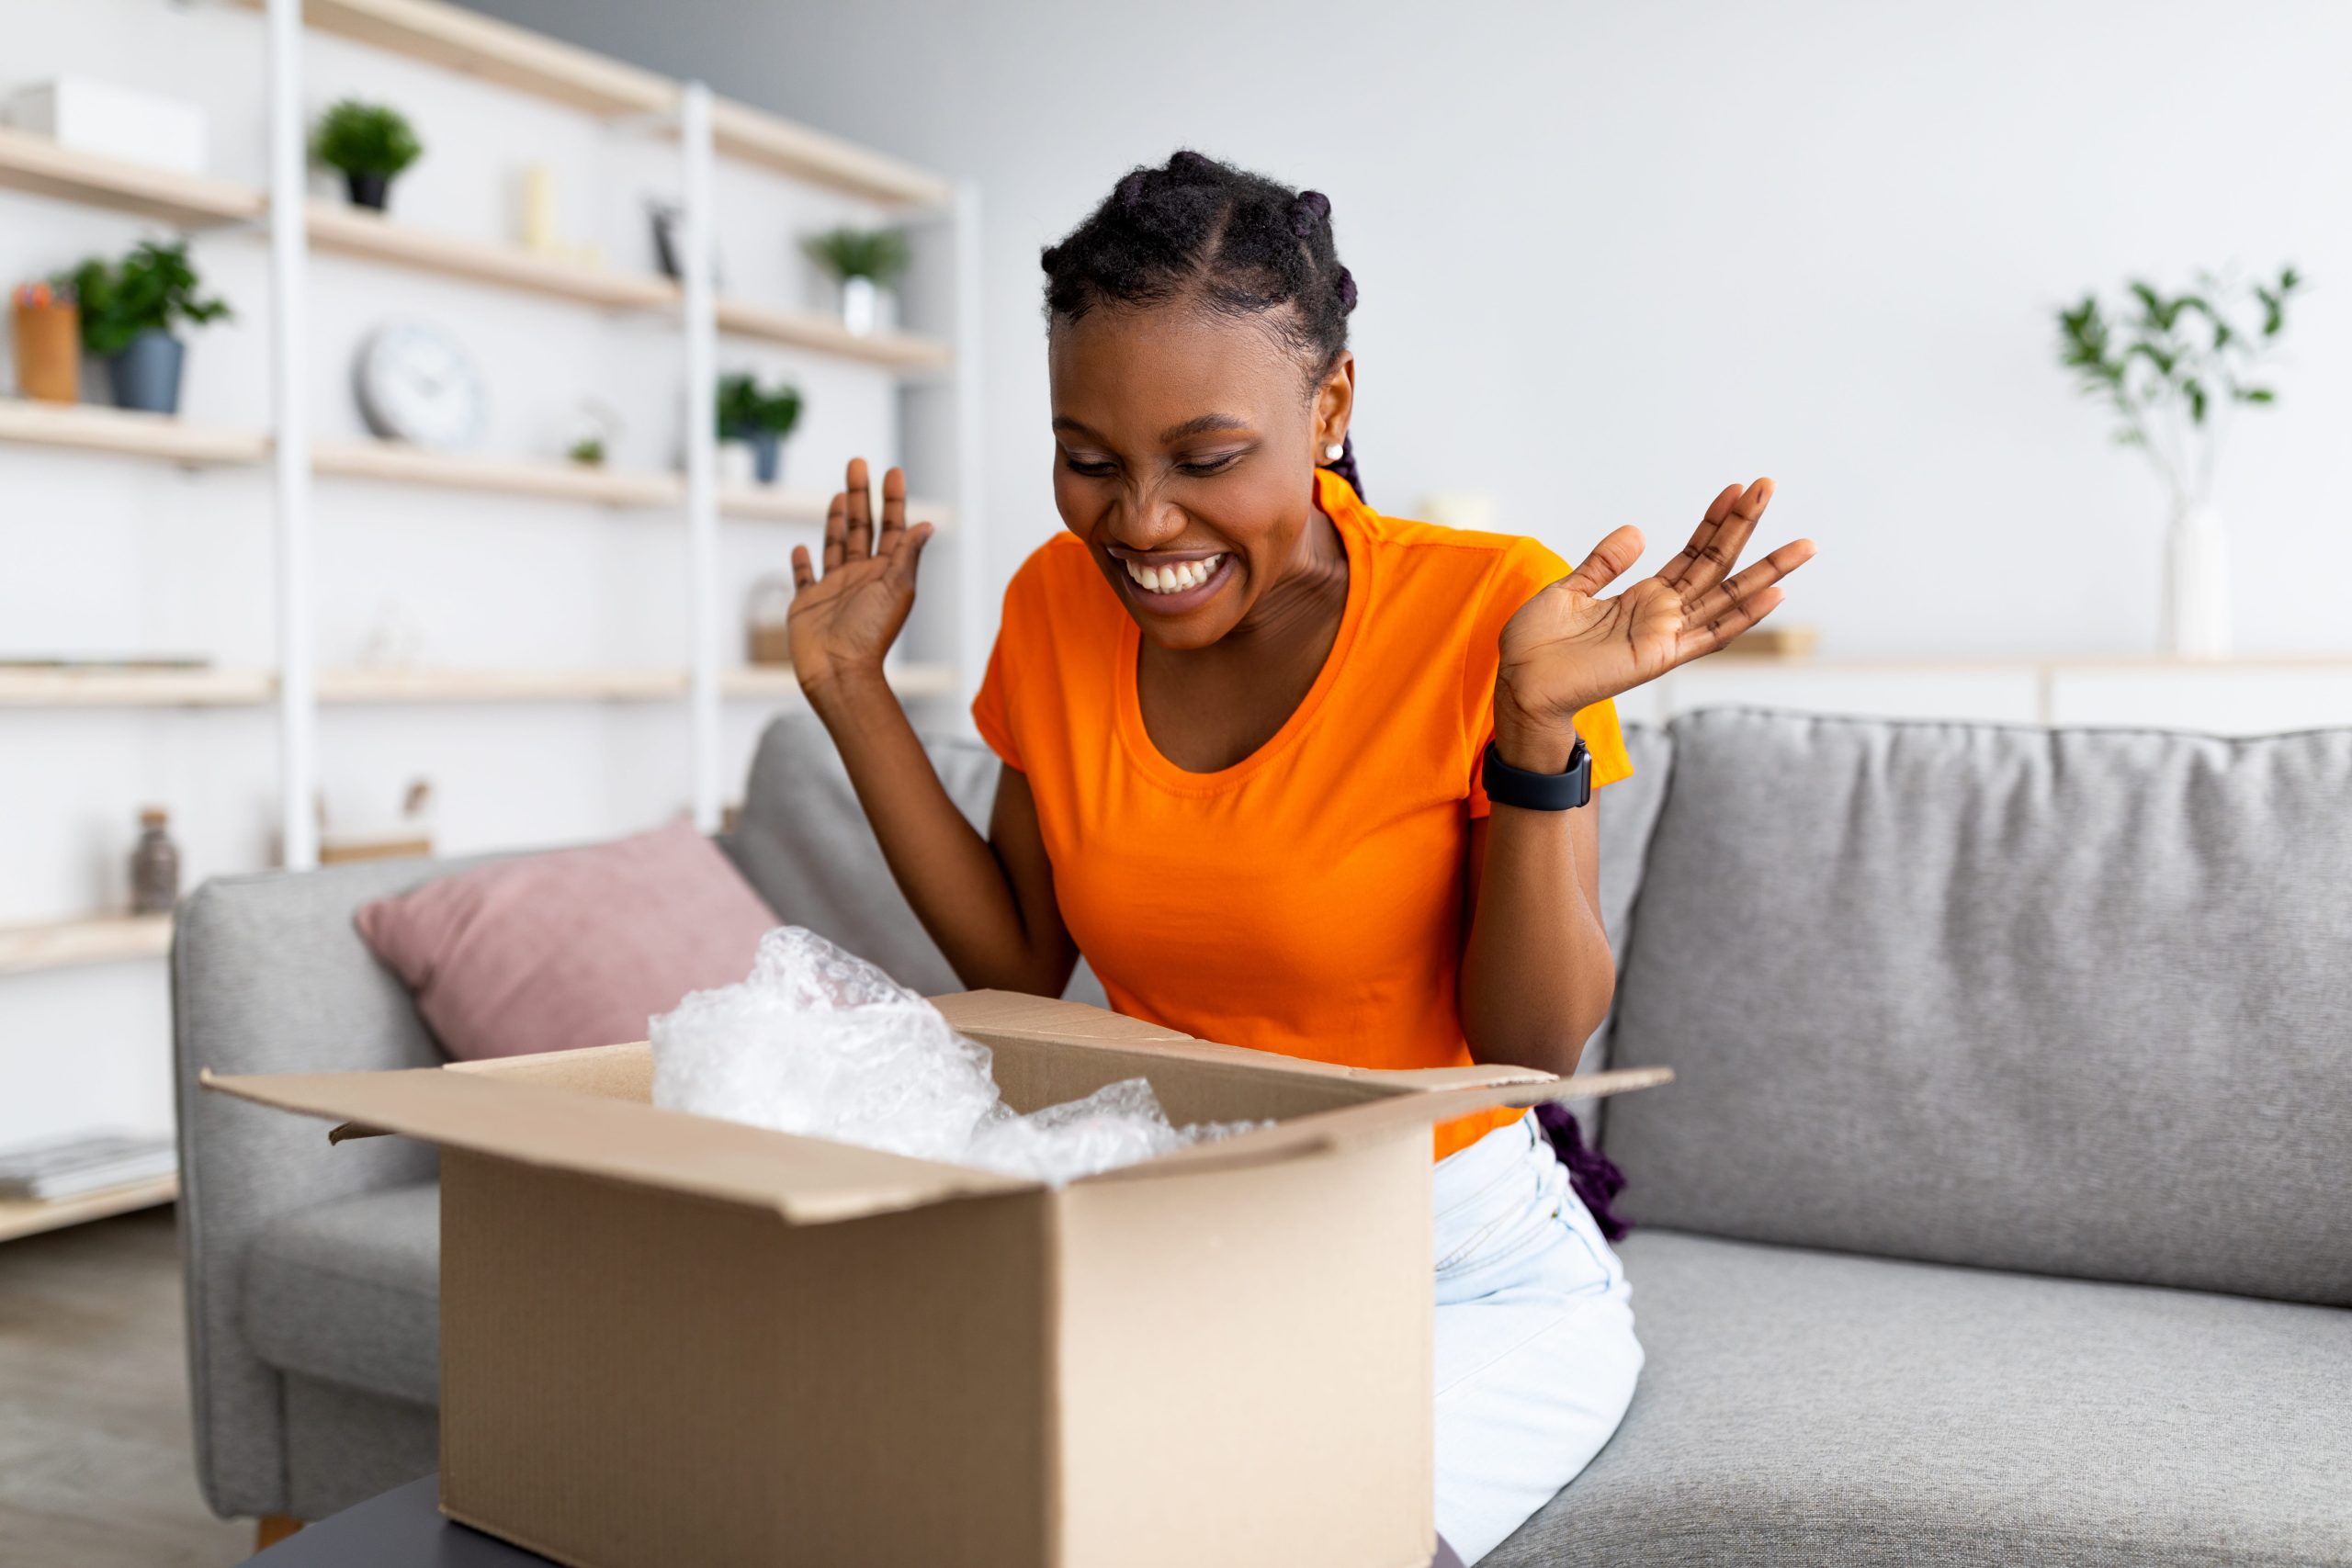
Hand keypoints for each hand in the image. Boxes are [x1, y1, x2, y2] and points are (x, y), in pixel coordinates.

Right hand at [788, 457, 934, 699]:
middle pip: (861, 527)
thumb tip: (927, 524)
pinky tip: (802, 548)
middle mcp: (860, 576)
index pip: (892, 528)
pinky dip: (802, 564)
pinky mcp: (807, 603)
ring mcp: (833, 589)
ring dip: (837, 520)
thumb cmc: (870, 635)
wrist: (838, 671)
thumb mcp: (896, 590)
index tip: (892, 471)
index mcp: (885, 573)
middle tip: (858, 463)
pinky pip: (804, 578)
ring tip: (840, 495)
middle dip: (860, 495)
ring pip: (835, 545)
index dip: (892, 500)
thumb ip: (907, 555)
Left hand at [1494, 479, 1814, 768]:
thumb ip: (1604, 563)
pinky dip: (1745, 617)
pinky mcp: (1660, 656)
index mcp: (1642, 597)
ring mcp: (1666, 635)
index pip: (1691, 553)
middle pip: (1715, 564)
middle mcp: (1662, 614)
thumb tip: (1638, 531)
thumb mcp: (1569, 590)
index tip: (1735, 488)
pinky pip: (1711, 635)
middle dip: (1744, 526)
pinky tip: (1776, 595)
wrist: (1520, 683)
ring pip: (1727, 597)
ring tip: (1804, 545)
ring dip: (1767, 572)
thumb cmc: (1538, 646)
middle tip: (1770, 485)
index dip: (1713, 521)